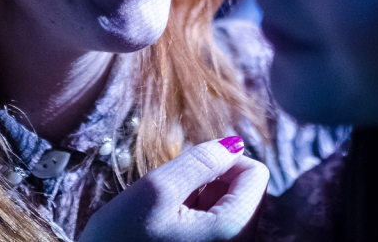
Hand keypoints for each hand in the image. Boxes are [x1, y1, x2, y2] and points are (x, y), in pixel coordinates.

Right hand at [78, 136, 268, 241]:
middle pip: (245, 190)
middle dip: (210, 180)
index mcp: (233, 230)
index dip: (223, 159)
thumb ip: (201, 161)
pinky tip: (166, 224)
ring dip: (199, 196)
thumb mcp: (157, 190)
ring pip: (228, 205)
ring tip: (166, 211)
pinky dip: (193, 213)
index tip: (187, 170)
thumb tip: (235, 144)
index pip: (256, 173)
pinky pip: (214, 224)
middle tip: (171, 194)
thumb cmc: (121, 241)